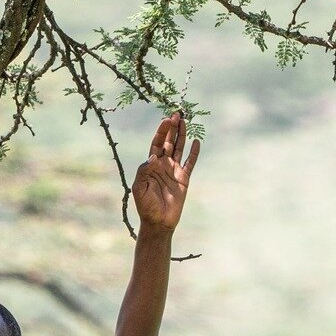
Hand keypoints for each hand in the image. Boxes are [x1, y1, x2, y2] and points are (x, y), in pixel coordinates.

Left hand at [131, 111, 199, 233]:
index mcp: (151, 166)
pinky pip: (190, 162)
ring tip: (184, 121)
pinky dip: (194, 152)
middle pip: (168, 142)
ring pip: (179, 148)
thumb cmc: (146, 207)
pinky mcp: (184, 178)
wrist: (158, 222)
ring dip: (182, 135)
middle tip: (176, 114)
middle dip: (172, 128)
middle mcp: (163, 165)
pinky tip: (196, 141)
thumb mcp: (139, 189)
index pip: (156, 144)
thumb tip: (153, 156)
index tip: (166, 120)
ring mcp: (174, 171)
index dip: (161, 132)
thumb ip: (144, 171)